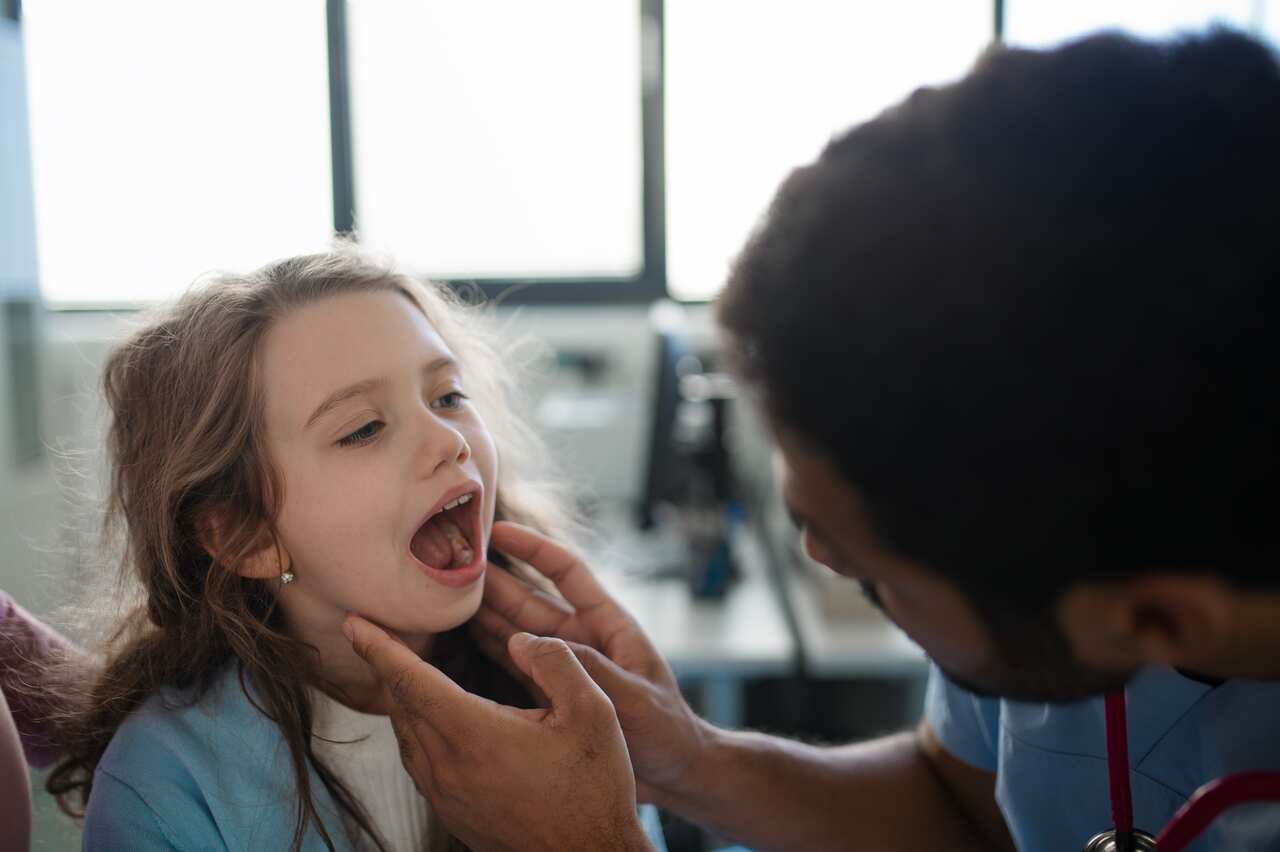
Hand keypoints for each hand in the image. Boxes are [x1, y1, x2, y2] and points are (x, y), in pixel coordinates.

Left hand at [344, 615, 651, 851]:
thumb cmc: (593, 788)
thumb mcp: (593, 712)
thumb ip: (555, 662)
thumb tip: (520, 639)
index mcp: (473, 733)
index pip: (408, 680)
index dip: (378, 646)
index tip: (353, 622)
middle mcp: (447, 766)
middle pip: (400, 704)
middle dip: (390, 664)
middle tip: (391, 632)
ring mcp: (445, 794)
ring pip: (406, 734)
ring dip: (404, 698)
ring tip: (414, 670)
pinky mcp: (452, 813)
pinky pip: (418, 761)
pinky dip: (417, 729)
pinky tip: (438, 719)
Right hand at [472, 521, 715, 804]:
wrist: (674, 776)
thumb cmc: (666, 732)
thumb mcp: (634, 698)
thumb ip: (587, 668)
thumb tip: (527, 642)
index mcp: (609, 625)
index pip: (567, 573)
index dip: (533, 549)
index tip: (498, 530)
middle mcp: (581, 640)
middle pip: (529, 601)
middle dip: (493, 581)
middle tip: (452, 565)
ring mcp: (563, 667)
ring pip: (514, 632)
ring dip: (482, 614)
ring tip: (442, 597)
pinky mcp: (550, 695)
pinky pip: (512, 668)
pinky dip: (485, 654)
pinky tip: (455, 643)